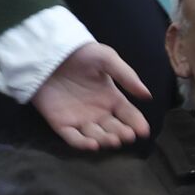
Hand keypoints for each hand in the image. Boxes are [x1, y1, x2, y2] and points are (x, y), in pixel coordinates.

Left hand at [29, 43, 150, 150]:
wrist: (47, 50)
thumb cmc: (79, 52)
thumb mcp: (106, 58)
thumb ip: (127, 76)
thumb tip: (147, 96)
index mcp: (111, 98)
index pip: (128, 115)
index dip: (137, 124)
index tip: (143, 131)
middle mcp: (98, 112)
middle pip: (114, 129)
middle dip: (122, 134)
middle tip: (126, 135)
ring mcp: (80, 119)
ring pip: (97, 136)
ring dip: (106, 140)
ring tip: (112, 139)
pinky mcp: (61, 123)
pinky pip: (73, 138)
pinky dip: (83, 144)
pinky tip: (93, 144)